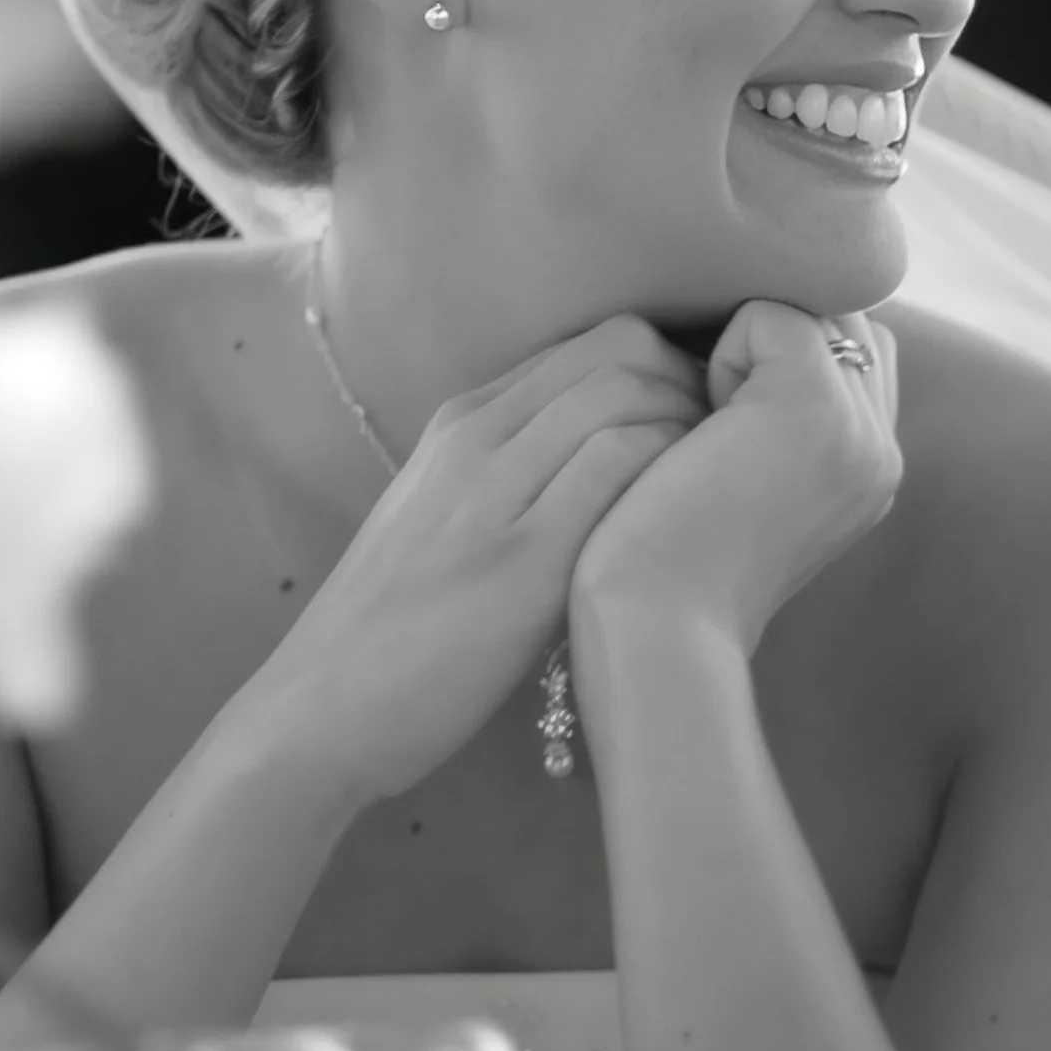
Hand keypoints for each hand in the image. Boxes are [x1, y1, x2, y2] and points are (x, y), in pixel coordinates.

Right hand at [222, 316, 705, 813]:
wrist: (322, 706)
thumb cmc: (394, 631)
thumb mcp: (441, 521)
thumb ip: (508, 480)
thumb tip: (600, 468)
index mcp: (460, 424)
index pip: (590, 344)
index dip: (666, 370)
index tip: (701, 425)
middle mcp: (475, 437)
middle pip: (618, 349)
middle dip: (693, 383)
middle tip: (728, 452)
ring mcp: (494, 491)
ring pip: (622, 393)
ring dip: (693, 424)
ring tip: (718, 485)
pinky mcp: (518, 557)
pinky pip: (615, 468)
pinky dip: (670, 471)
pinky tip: (690, 520)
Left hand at [572, 302, 899, 653]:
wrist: (656, 625)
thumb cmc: (662, 558)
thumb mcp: (732, 480)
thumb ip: (764, 419)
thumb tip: (747, 335)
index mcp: (866, 472)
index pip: (851, 353)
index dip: (780, 356)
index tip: (721, 423)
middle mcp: (879, 452)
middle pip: (839, 322)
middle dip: (771, 340)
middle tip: (711, 424)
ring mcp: (857, 431)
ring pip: (809, 312)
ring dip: (745, 347)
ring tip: (708, 429)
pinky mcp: (813, 411)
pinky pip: (772, 316)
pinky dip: (721, 352)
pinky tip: (699, 428)